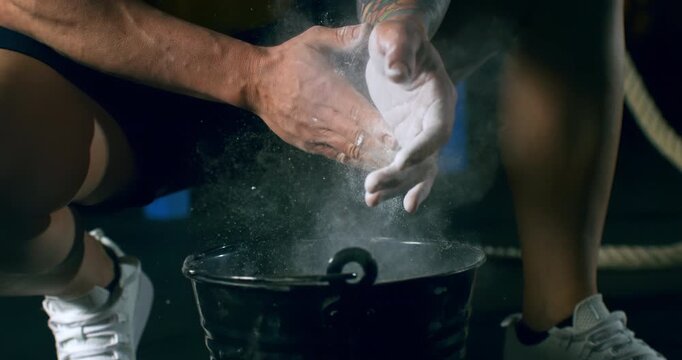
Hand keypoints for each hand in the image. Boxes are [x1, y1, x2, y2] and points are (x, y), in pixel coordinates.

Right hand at [246, 25, 395, 168]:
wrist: (256, 81)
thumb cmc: (288, 59)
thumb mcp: (313, 40)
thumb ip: (341, 37)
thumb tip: (367, 30)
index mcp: (327, 90)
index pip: (358, 112)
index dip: (377, 125)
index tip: (395, 132)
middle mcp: (321, 115)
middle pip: (356, 135)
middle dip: (378, 145)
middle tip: (400, 152)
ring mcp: (313, 132)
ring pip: (346, 149)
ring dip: (367, 156)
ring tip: (389, 163)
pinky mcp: (306, 143)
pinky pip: (333, 154)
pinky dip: (351, 159)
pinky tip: (367, 164)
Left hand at [364, 19, 455, 212]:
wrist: (392, 47)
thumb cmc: (397, 38)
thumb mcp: (397, 36)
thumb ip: (399, 51)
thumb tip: (398, 73)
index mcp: (439, 97)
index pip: (438, 129)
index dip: (423, 148)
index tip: (401, 161)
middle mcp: (434, 120)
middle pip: (426, 158)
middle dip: (402, 176)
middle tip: (373, 186)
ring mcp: (419, 132)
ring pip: (415, 169)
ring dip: (395, 186)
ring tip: (371, 200)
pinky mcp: (403, 138)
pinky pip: (401, 167)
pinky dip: (389, 182)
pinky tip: (371, 198)